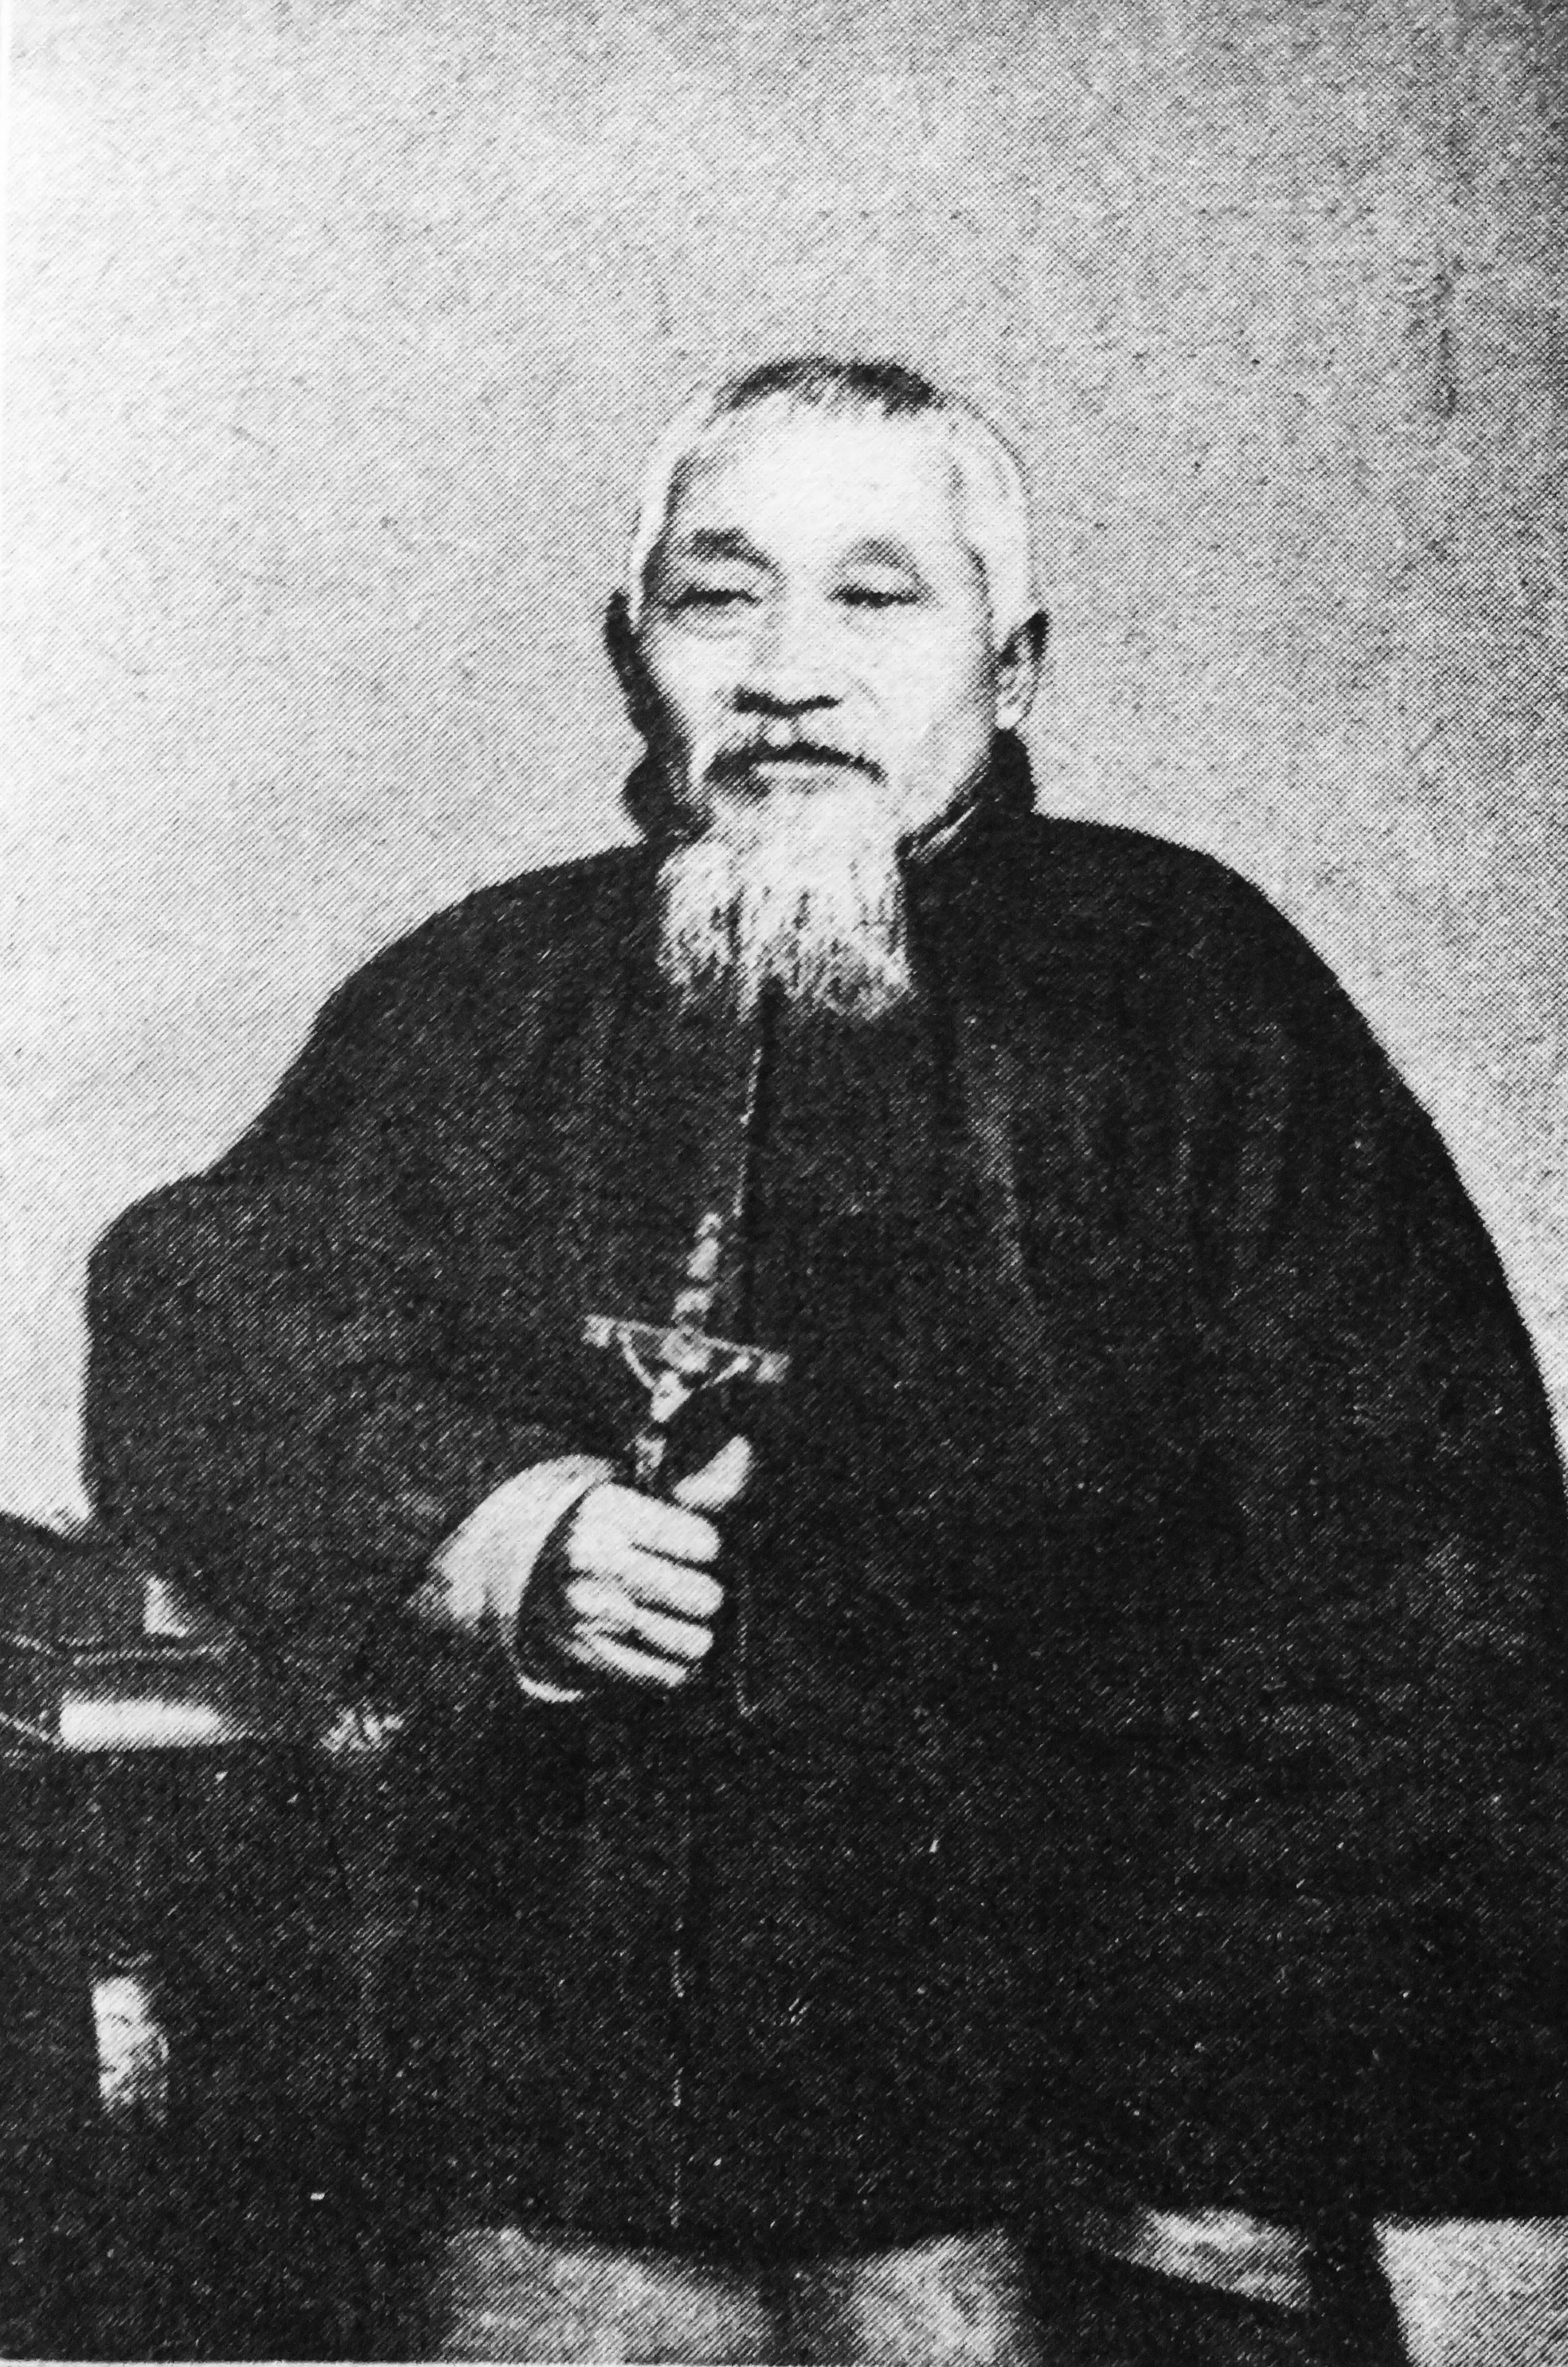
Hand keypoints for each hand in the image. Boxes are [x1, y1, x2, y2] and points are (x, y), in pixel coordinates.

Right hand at [543, 1436, 753, 1690]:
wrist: (531, 1566)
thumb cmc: (610, 1525)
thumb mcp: (640, 1493)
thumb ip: (697, 1483)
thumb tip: (747, 1453)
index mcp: (607, 1508)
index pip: (703, 1542)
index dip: (710, 1547)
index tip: (699, 1548)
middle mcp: (592, 1558)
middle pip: (704, 1596)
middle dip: (711, 1594)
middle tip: (701, 1591)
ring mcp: (587, 1610)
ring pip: (691, 1641)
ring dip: (699, 1634)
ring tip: (690, 1622)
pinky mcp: (588, 1654)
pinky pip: (666, 1675)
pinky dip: (679, 1666)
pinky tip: (673, 1649)